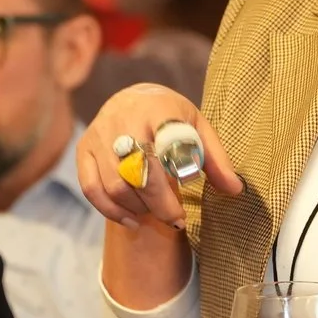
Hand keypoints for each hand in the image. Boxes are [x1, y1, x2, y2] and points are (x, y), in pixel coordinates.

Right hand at [76, 85, 241, 228]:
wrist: (132, 97)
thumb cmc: (171, 116)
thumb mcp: (198, 126)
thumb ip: (216, 158)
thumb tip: (235, 190)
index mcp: (157, 108)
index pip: (165, 146)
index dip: (177, 181)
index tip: (187, 210)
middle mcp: (123, 118)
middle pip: (138, 172)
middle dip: (159, 204)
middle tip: (176, 220)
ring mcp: (99, 134)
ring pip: (115, 185)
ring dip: (138, 208)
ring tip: (155, 213)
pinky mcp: (83, 148)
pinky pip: (91, 188)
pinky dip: (110, 211)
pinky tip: (132, 219)